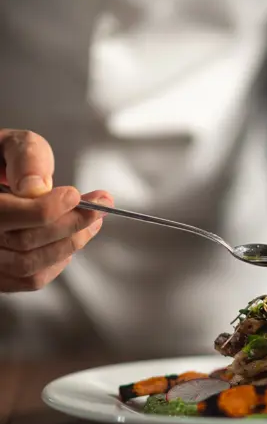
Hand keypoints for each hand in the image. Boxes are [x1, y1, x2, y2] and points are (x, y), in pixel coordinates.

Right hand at [0, 129, 112, 291]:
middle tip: (100, 208)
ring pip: (30, 265)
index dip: (47, 208)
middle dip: (71, 224)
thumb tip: (38, 188)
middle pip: (24, 242)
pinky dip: (58, 262)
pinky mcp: (1, 274)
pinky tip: (70, 240)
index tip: (76, 195)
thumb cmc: (5, 161)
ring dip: (71, 243)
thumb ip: (26, 158)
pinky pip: (31, 279)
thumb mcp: (11, 144)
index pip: (5, 215)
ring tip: (92, 222)